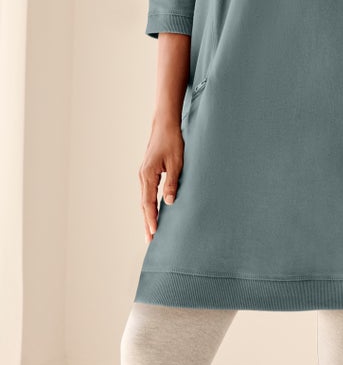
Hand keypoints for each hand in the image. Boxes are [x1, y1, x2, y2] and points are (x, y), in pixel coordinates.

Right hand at [138, 121, 184, 242]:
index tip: (153, 233)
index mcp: (148, 175)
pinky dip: (149, 204)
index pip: (148, 203)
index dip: (151, 219)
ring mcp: (144, 173)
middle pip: (143, 204)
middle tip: (150, 240)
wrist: (165, 123)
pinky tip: (154, 211)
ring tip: (151, 230)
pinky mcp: (148, 171)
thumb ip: (172, 183)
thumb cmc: (172, 140)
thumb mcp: (176, 162)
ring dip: (148, 215)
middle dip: (147, 222)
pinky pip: (147, 192)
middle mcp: (143, 176)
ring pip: (145, 199)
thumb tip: (169, 202)